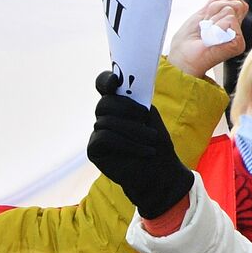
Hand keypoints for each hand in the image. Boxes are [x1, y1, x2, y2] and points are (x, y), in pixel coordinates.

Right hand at [88, 72, 194, 218]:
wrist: (158, 172)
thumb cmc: (154, 143)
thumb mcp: (149, 117)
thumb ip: (134, 102)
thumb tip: (120, 93)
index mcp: (118, 104)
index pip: (103, 85)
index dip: (105, 80)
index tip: (115, 81)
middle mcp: (104, 116)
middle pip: (105, 103)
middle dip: (127, 109)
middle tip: (145, 118)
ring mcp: (97, 132)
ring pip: (106, 121)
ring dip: (133, 130)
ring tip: (151, 141)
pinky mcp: (93, 149)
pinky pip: (104, 137)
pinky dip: (126, 143)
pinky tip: (142, 151)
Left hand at [165, 0, 247, 78]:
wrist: (181, 59)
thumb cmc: (186, 43)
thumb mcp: (199, 16)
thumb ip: (212, 4)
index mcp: (227, 21)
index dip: (218, 1)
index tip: (205, 15)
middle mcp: (235, 29)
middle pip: (235, 2)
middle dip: (214, 9)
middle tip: (204, 25)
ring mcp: (237, 36)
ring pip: (230, 10)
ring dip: (212, 19)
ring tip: (206, 33)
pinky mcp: (238, 43)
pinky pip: (230, 20)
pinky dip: (216, 27)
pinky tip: (210, 39)